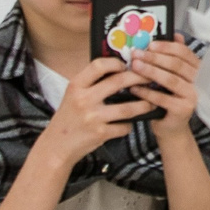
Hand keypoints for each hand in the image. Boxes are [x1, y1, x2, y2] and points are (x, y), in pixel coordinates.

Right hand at [39, 55, 158, 165]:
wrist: (57, 145)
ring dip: (144, 105)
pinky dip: (130, 125)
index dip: (117, 63)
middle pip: (119, 82)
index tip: (126, 66)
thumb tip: (119, 70)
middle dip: (139, 78)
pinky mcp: (100, 134)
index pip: (99, 65)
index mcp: (76, 85)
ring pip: (128, 108)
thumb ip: (91, 83)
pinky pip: (124, 126)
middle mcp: (84, 99)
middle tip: (149, 79)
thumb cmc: (68, 118)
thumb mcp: (73, 95)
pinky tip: (130, 123)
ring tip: (151, 102)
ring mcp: (93, 117)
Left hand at [120, 33, 201, 129]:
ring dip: (151, 71)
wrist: (171, 127)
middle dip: (154, 58)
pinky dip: (147, 92)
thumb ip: (171, 57)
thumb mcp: (170, 76)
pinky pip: (163, 98)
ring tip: (134, 67)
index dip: (166, 47)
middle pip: (177, 64)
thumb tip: (174, 34)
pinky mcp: (183, 110)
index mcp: (196, 69)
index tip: (149, 44)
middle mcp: (198, 82)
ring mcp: (192, 96)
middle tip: (137, 54)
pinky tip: (134, 88)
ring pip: (170, 80)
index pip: (184, 52)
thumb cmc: (168, 98)